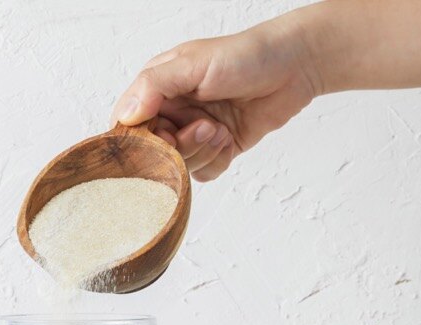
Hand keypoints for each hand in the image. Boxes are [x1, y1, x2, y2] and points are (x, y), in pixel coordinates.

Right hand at [111, 18, 319, 180]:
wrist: (294, 67)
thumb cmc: (245, 55)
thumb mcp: (193, 64)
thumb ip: (154, 86)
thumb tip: (126, 116)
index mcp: (158, 87)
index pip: (130, 126)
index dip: (145, 140)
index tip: (167, 136)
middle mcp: (173, 111)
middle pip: (155, 153)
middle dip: (181, 148)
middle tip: (206, 127)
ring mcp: (194, 131)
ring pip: (179, 166)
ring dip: (202, 153)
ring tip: (222, 129)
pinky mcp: (217, 148)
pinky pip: (204, 173)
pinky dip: (217, 161)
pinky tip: (230, 139)